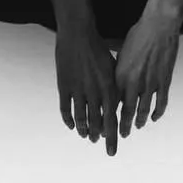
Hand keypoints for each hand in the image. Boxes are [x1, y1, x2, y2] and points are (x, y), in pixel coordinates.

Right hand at [55, 26, 119, 155]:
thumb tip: (117, 105)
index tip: (111, 149)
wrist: (78, 33)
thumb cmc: (98, 49)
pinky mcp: (64, 86)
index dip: (112, 136)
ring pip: (81, 119)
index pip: (112, 119)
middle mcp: (94, 92)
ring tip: (86, 136)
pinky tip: (71, 126)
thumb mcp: (113, 68)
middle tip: (98, 141)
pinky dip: (68, 120)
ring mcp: (78, 90)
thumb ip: (115, 87)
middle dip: (98, 135)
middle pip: (96, 123)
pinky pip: (66, 109)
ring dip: (84, 130)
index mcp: (109, 87)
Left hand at [115, 10, 181, 137]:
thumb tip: (112, 79)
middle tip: (121, 135)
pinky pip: (161, 103)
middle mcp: (134, 83)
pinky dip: (157, 113)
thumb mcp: (121, 52)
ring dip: (139, 122)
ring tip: (136, 127)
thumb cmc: (138, 35)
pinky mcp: (164, 81)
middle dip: (123, 126)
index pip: (112, 102)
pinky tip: (153, 118)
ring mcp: (150, 84)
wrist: (159, 25)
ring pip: (144, 110)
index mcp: (120, 75)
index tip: (105, 123)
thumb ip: (117, 69)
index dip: (109, 115)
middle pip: (127, 111)